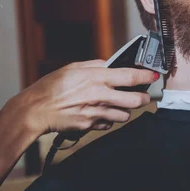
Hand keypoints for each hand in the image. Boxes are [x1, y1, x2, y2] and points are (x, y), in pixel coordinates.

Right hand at [12, 60, 157, 136]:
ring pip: (125, 115)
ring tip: (119, 104)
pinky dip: (109, 119)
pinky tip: (102, 112)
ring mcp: (96, 112)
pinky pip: (109, 123)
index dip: (146, 76)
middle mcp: (99, 95)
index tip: (153, 76)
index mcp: (96, 77)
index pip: (130, 76)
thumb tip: (110, 65)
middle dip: (143, 98)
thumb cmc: (51, 87)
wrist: (36, 110)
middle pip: (135, 100)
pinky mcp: (91, 125)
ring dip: (125, 110)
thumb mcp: (72, 68)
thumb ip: (95, 65)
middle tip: (143, 96)